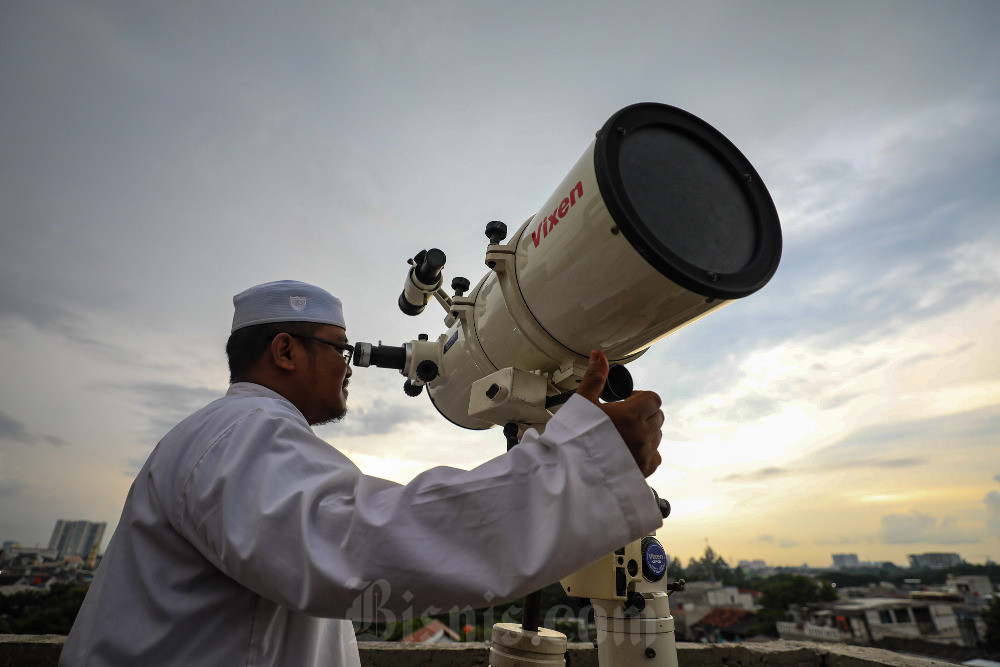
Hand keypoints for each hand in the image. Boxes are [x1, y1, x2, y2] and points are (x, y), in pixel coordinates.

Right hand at [576, 351, 662, 476]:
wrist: (567, 473)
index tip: (627, 401)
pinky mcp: (642, 471)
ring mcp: (643, 454)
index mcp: (630, 416)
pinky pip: (655, 457)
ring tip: (623, 435)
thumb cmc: (572, 438)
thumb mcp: (582, 403)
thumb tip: (599, 355)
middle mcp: (642, 435)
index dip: (641, 397)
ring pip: (657, 436)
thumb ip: (595, 378)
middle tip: (623, 417)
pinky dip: (647, 452)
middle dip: (644, 413)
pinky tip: (629, 451)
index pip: (653, 398)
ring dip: (645, 432)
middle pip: (658, 416)